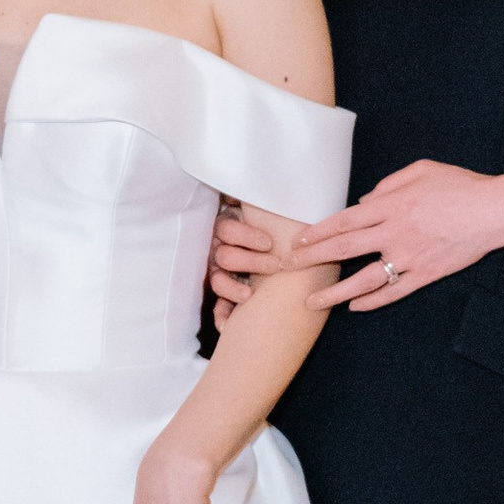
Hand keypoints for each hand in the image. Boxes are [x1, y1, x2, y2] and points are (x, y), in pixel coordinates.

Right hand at [206, 198, 288, 325]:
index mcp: (229, 225)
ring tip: (250, 295)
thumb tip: (267, 178)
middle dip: (250, 260)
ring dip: (232, 288)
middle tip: (275, 266)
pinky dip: (223, 316)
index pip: (227, 229)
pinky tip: (228, 325)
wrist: (285, 259)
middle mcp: (220, 248)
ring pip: (218, 280)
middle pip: (224, 254)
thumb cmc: (278, 230)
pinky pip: (218, 307)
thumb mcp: (268, 213)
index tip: (269, 242)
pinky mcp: (224, 295)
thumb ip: (263, 201)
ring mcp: (220, 273)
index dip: (246, 235)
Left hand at [285, 160, 503, 311]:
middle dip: (313, 259)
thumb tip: (363, 201)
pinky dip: (373, 301)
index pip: (344, 221)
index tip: (298, 241)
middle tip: (289, 268)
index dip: (318, 232)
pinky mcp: (426, 274)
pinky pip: (394, 291)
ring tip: (312, 302)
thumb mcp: (421, 170)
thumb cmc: (460, 185)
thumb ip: (388, 185)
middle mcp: (394, 233)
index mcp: (391, 205)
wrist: (496, 211)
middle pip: (344, 249)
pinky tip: (355, 307)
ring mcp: (409, 257)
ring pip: (364, 279)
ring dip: (335, 292)